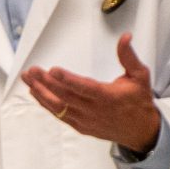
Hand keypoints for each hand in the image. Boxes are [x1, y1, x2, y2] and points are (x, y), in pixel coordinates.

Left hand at [20, 33, 162, 155]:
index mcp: (108, 97)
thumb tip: (125, 37)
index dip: (68, 80)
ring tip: (29, 80)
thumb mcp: (140, 76)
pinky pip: (60, 115)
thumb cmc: (139, 102)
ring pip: (59, 107)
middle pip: (66, 96)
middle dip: (46, 83)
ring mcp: (86, 120)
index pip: (85, 88)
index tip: (53, 70)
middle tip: (32, 71)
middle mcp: (95, 110)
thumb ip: (128, 56)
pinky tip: (36, 93)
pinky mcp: (80, 126)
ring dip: (41, 93)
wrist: (141, 131)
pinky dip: (46, 104)